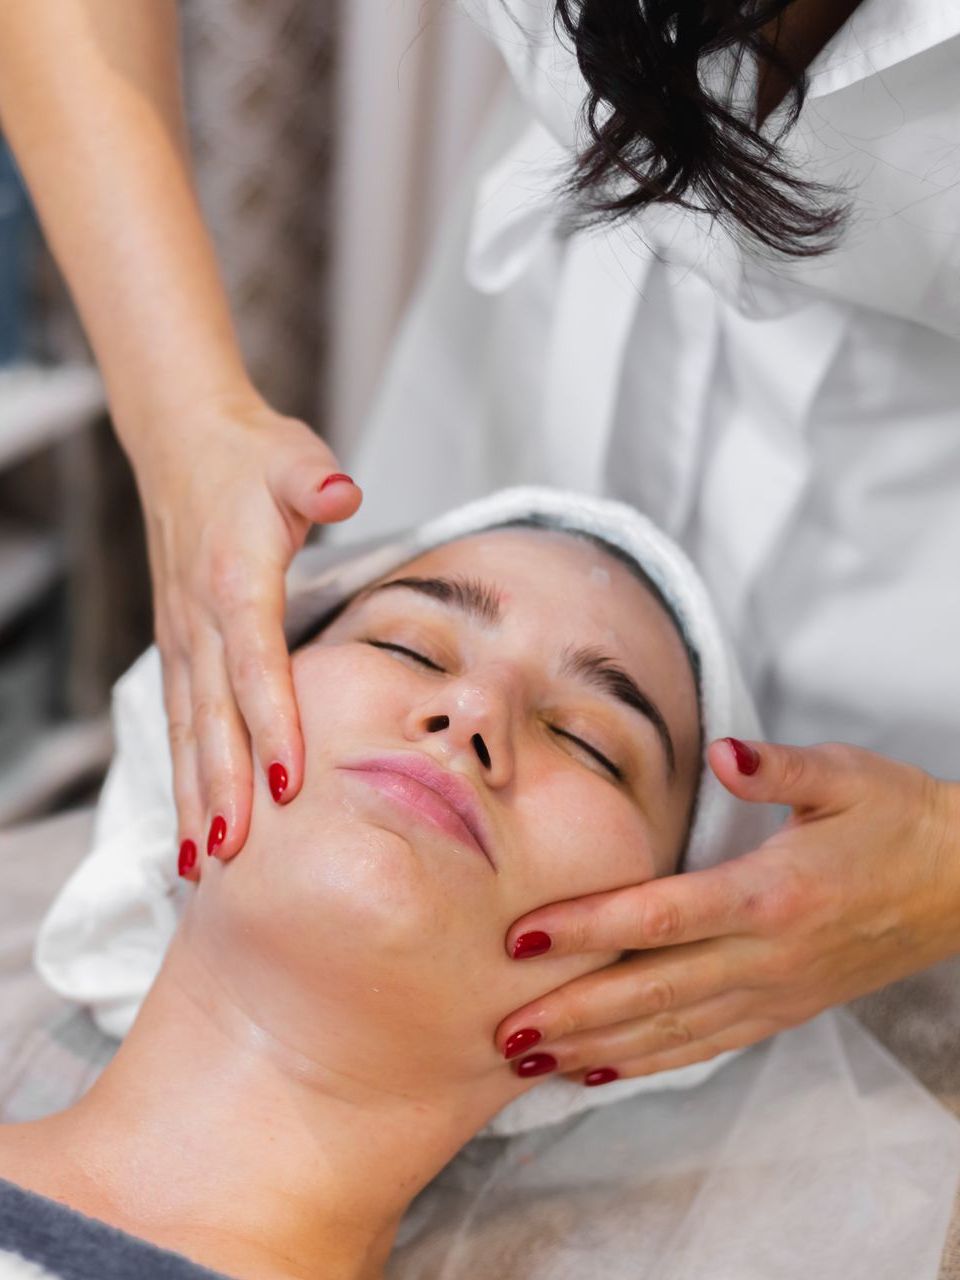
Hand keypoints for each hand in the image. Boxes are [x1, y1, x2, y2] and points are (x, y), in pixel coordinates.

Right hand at [129, 388, 361, 874]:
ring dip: (194, 797)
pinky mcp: (179, 649)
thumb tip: (341, 493)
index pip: (254, 663)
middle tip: (239, 855)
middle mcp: (199, 619)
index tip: (291, 782)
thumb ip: (313, 479)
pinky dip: (183, 778)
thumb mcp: (292, 456)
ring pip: (186, 731)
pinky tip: (191, 826)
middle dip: (225, 787)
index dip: (272, 723)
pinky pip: (179, 724)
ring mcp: (182, 638)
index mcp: (232, 578)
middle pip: (212, 715)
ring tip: (203, 866)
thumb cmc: (251, 457)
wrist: (184, 442)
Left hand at [496, 739, 959, 1085]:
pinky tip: (600, 1071)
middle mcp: (767, 955)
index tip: (521, 938)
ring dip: (596, 1048)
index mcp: (771, 893)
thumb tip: (724, 754)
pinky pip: (705, 1045)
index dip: (587, 929)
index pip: (660, 917)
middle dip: (571, 1013)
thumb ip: (778, 767)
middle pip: (651, 991)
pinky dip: (648, 1063)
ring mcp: (775, 992)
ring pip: (671, 1031)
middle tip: (500, 1031)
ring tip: (528, 1062)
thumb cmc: (896, 818)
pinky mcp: (784, 1010)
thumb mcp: (844, 775)